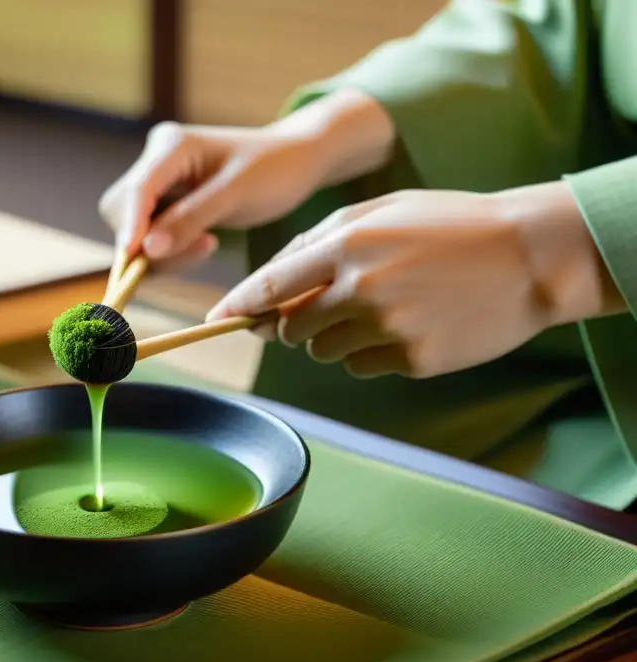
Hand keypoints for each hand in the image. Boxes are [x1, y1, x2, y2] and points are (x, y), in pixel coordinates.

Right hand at [98, 88, 395, 269]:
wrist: (295, 162)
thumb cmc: (274, 169)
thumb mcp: (237, 195)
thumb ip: (190, 219)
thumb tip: (146, 250)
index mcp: (172, 145)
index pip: (137, 189)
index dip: (131, 225)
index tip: (131, 258)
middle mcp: (156, 160)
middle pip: (123, 211)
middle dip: (148, 242)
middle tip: (199, 249)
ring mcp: (159, 182)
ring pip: (134, 229)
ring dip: (162, 250)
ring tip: (208, 244)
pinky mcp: (165, 203)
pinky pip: (150, 236)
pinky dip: (171, 250)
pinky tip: (205, 241)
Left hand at [207, 182, 623, 378]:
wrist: (532, 256)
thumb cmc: (451, 225)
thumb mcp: (382, 210)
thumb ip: (320, 240)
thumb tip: (271, 281)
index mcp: (348, 245)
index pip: (270, 285)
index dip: (238, 306)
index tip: (214, 320)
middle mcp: (361, 289)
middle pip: (292, 328)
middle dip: (293, 323)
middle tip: (322, 306)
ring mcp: (389, 328)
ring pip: (324, 351)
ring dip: (332, 337)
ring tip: (378, 308)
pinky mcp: (413, 359)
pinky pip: (362, 366)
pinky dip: (369, 352)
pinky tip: (405, 325)